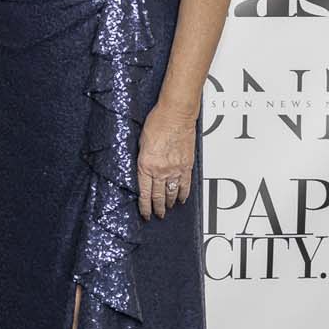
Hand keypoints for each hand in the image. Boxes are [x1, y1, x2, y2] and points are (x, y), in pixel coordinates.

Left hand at [135, 102, 193, 219]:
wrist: (176, 114)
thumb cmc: (157, 122)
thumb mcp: (141, 143)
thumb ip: (142, 159)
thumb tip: (143, 170)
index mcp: (145, 165)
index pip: (144, 193)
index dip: (145, 207)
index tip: (145, 214)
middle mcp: (160, 170)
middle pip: (158, 196)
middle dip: (157, 208)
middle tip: (158, 215)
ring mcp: (175, 169)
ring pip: (172, 193)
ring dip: (169, 203)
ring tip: (167, 209)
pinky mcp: (187, 165)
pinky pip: (185, 185)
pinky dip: (183, 194)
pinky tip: (181, 199)